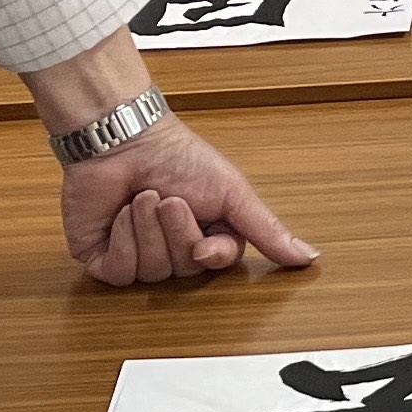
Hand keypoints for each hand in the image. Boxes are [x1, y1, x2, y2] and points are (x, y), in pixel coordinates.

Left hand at [59, 119, 320, 286]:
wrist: (123, 139)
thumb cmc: (178, 156)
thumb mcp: (233, 193)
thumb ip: (267, 230)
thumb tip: (310, 257)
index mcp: (207, 235)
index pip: (217, 265)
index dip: (212, 254)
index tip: (206, 241)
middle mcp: (172, 250)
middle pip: (185, 269)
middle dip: (177, 230)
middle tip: (170, 198)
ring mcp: (136, 256)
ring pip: (152, 272)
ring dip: (148, 229)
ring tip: (143, 197)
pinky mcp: (102, 258)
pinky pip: (120, 273)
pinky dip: (122, 240)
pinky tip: (119, 214)